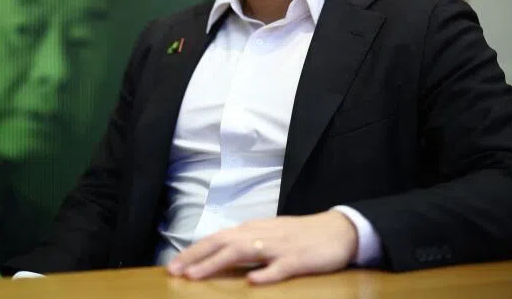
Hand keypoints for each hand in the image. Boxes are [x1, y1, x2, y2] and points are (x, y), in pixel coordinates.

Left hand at [166, 210, 357, 284]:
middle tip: (174, 271)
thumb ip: (245, 242)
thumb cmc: (300, 235)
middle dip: (196, 256)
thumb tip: (219, 251)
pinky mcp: (299, 259)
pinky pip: (280, 267)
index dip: (194, 251)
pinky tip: (252, 281)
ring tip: (196, 276)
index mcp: (252, 230)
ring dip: (217, 263)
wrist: (338, 230)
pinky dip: (266, 273)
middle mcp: (261, 234)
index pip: (217, 238)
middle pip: (222, 242)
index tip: (173, 265)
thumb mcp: (268, 235)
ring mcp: (279, 246)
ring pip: (243, 251)